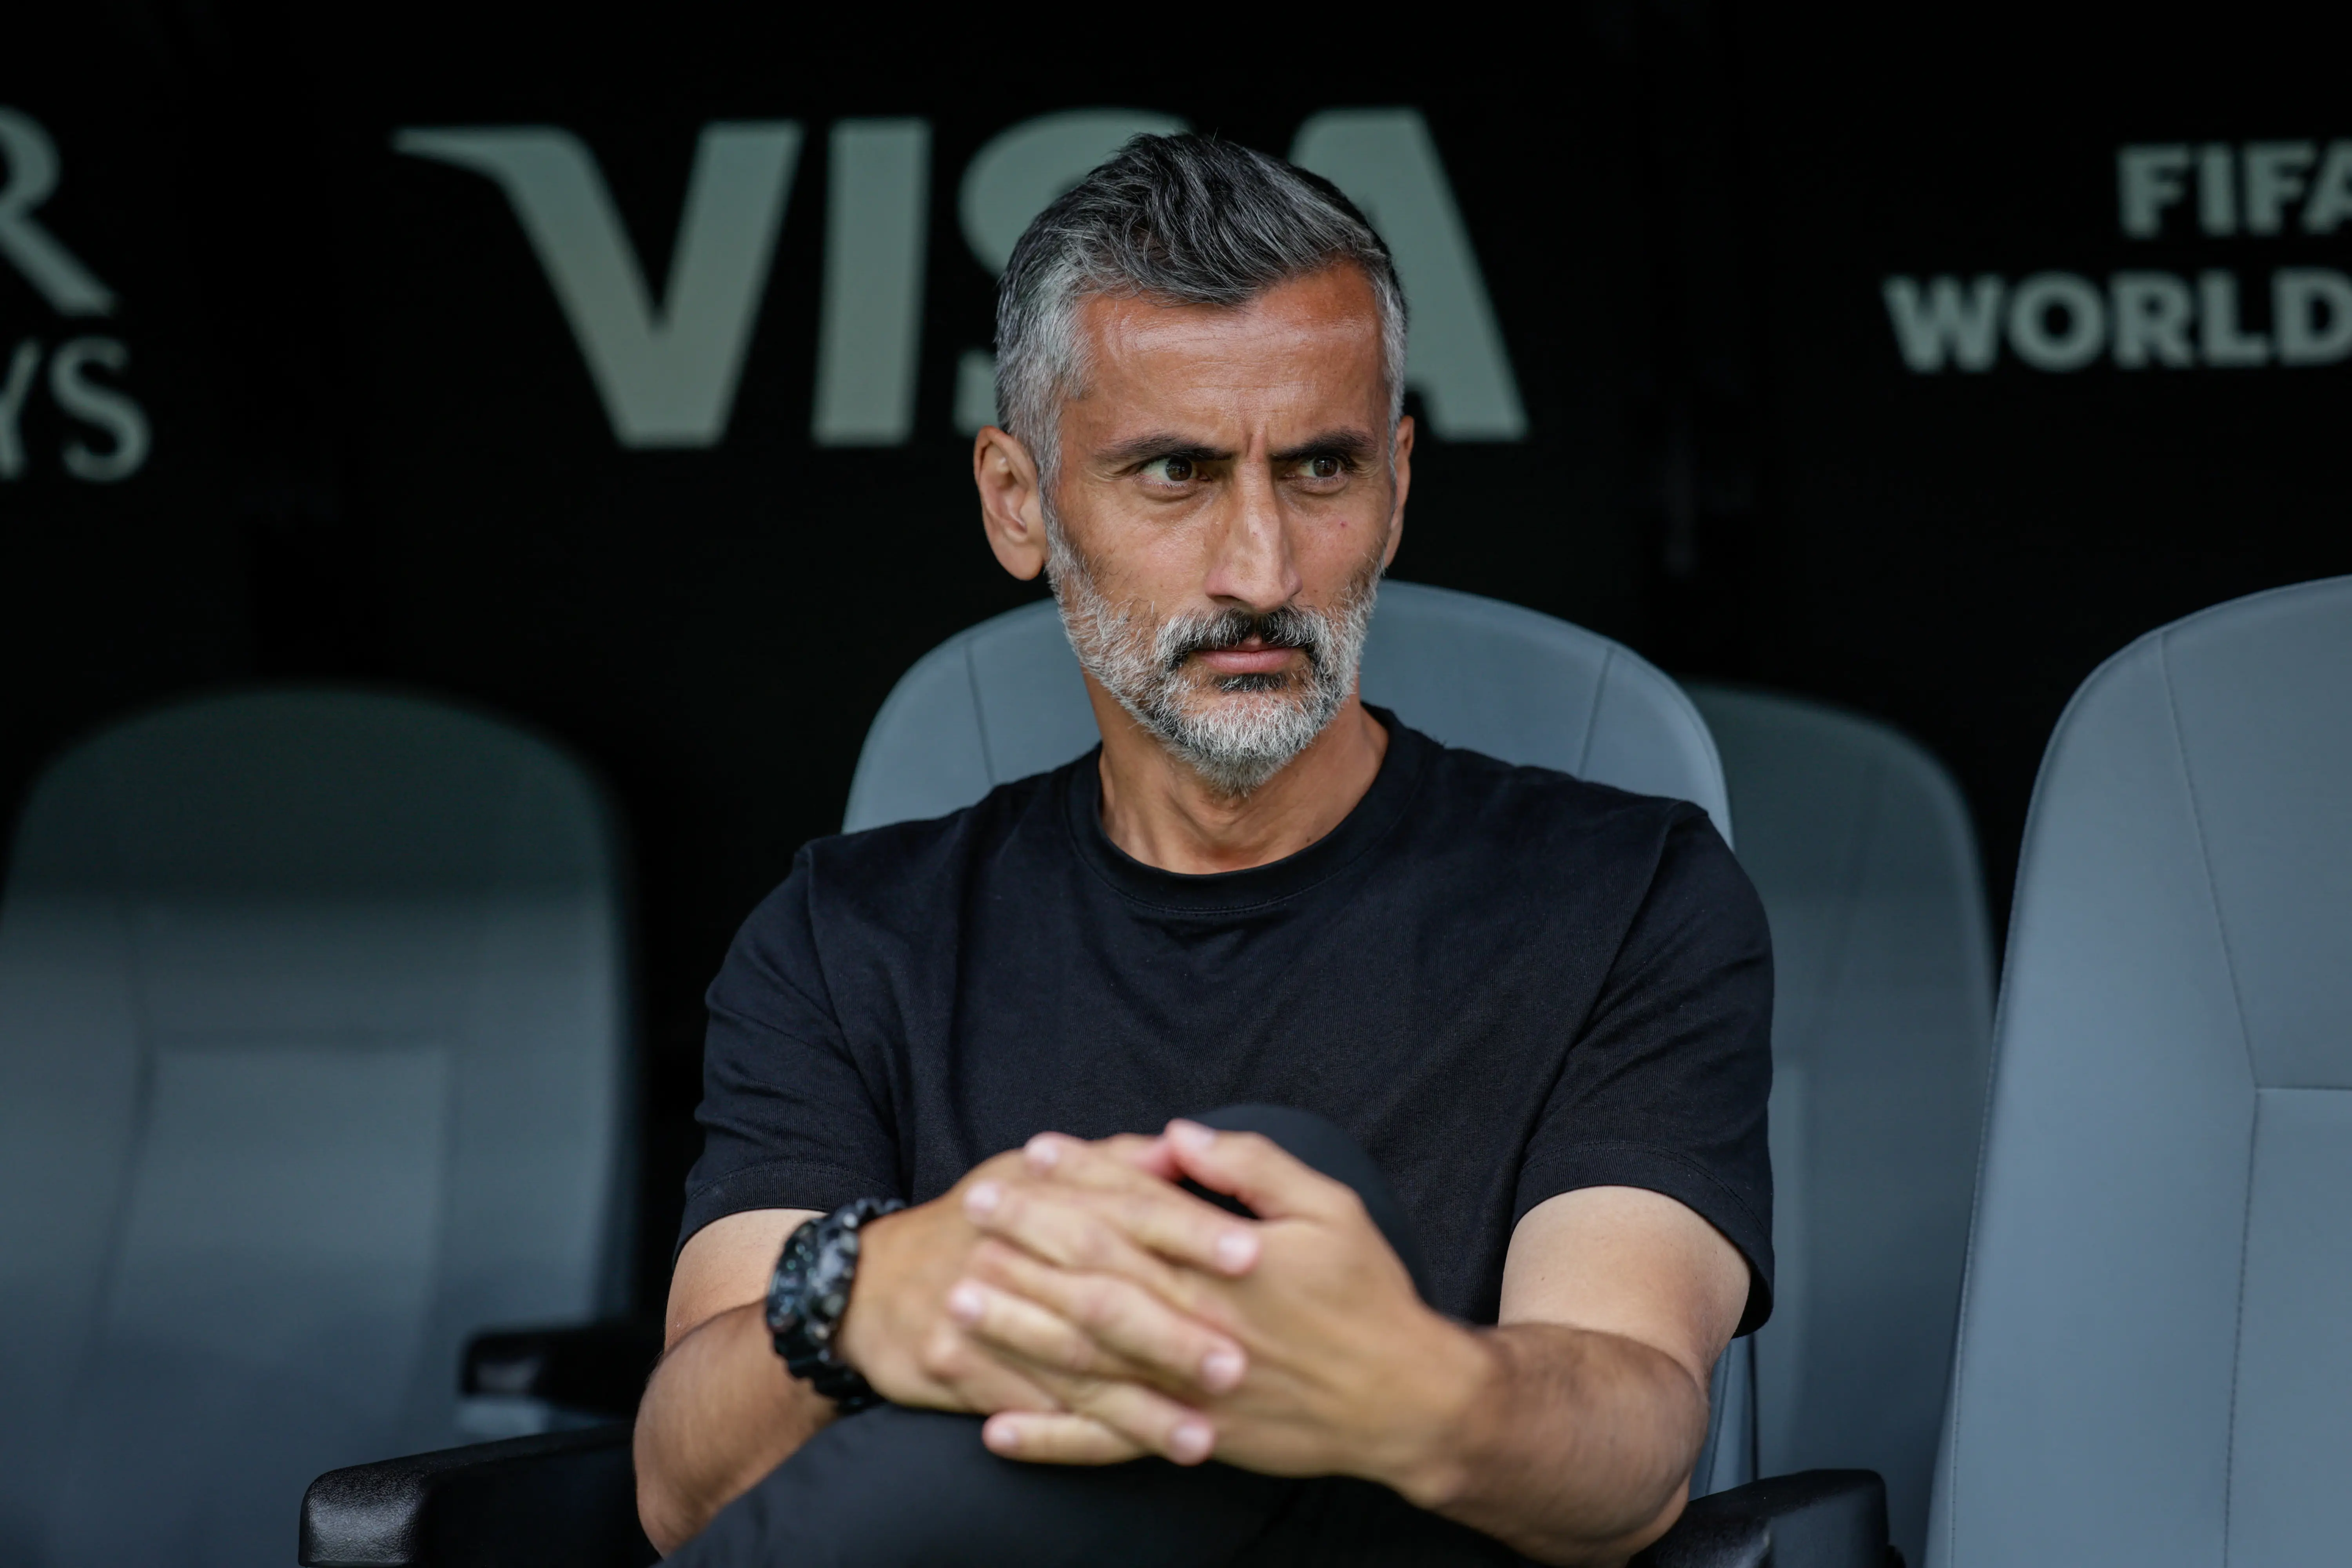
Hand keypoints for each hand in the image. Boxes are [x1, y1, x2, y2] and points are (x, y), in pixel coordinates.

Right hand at [834, 1138, 1261, 1463]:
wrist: (866, 1281)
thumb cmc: (975, 1220)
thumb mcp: (1032, 1173)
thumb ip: (1114, 1163)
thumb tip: (1181, 1146)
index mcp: (1038, 1196)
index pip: (1126, 1210)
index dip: (1189, 1231)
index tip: (1251, 1254)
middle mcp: (1007, 1251)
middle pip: (1100, 1293)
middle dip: (1171, 1334)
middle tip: (1237, 1363)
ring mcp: (975, 1314)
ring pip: (1069, 1366)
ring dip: (1136, 1407)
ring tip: (1199, 1436)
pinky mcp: (951, 1369)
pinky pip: (1026, 1408)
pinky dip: (1077, 1435)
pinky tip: (1126, 1453)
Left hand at [959, 1122, 1489, 1496]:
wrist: (1407, 1404)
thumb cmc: (1370, 1295)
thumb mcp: (1329, 1208)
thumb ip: (1252, 1167)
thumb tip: (1180, 1135)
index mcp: (1223, 1264)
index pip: (1134, 1207)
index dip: (1081, 1176)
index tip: (1031, 1152)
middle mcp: (1193, 1325)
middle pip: (1094, 1274)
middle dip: (1029, 1238)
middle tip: (976, 1209)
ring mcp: (1185, 1389)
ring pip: (1084, 1358)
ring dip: (1017, 1329)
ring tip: (960, 1298)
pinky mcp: (1189, 1438)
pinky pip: (1105, 1443)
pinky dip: (1048, 1439)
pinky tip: (993, 1430)